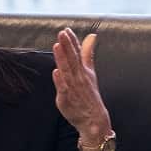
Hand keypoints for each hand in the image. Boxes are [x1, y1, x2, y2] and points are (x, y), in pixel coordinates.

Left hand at [52, 28, 112, 145]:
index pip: (78, 54)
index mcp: (84, 71)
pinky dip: (60, 81)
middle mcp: (80, 78)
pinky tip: (56, 72)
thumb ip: (87, 54)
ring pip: (67, 71)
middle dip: (68, 46)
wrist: (94, 119)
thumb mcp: (90, 71)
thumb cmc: (89, 95)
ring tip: (58, 46)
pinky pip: (64, 89)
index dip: (73, 42)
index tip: (67, 30)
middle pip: (73, 59)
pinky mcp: (67, 99)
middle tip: (62, 33)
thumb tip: (91, 36)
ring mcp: (74, 88)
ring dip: (63, 59)